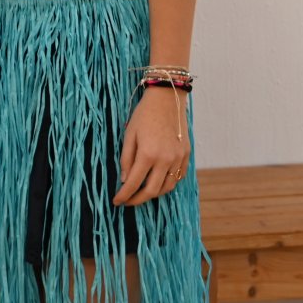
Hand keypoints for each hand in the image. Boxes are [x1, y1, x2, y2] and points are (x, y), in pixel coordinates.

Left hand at [113, 87, 190, 206]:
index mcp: (148, 154)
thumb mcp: (129, 135)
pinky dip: (167, 184)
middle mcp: (166, 160)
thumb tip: (125, 180)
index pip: (134, 183)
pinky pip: (178, 177)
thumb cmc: (143, 115)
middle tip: (127, 202)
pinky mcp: (186, 156)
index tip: (116, 202)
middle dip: (137, 199)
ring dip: (153, 193)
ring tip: (141, 193)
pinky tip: (157, 182)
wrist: (167, 100)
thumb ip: (126, 159)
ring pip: (167, 187)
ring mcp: (179, 159)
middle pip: (152, 191)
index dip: (124, 195)